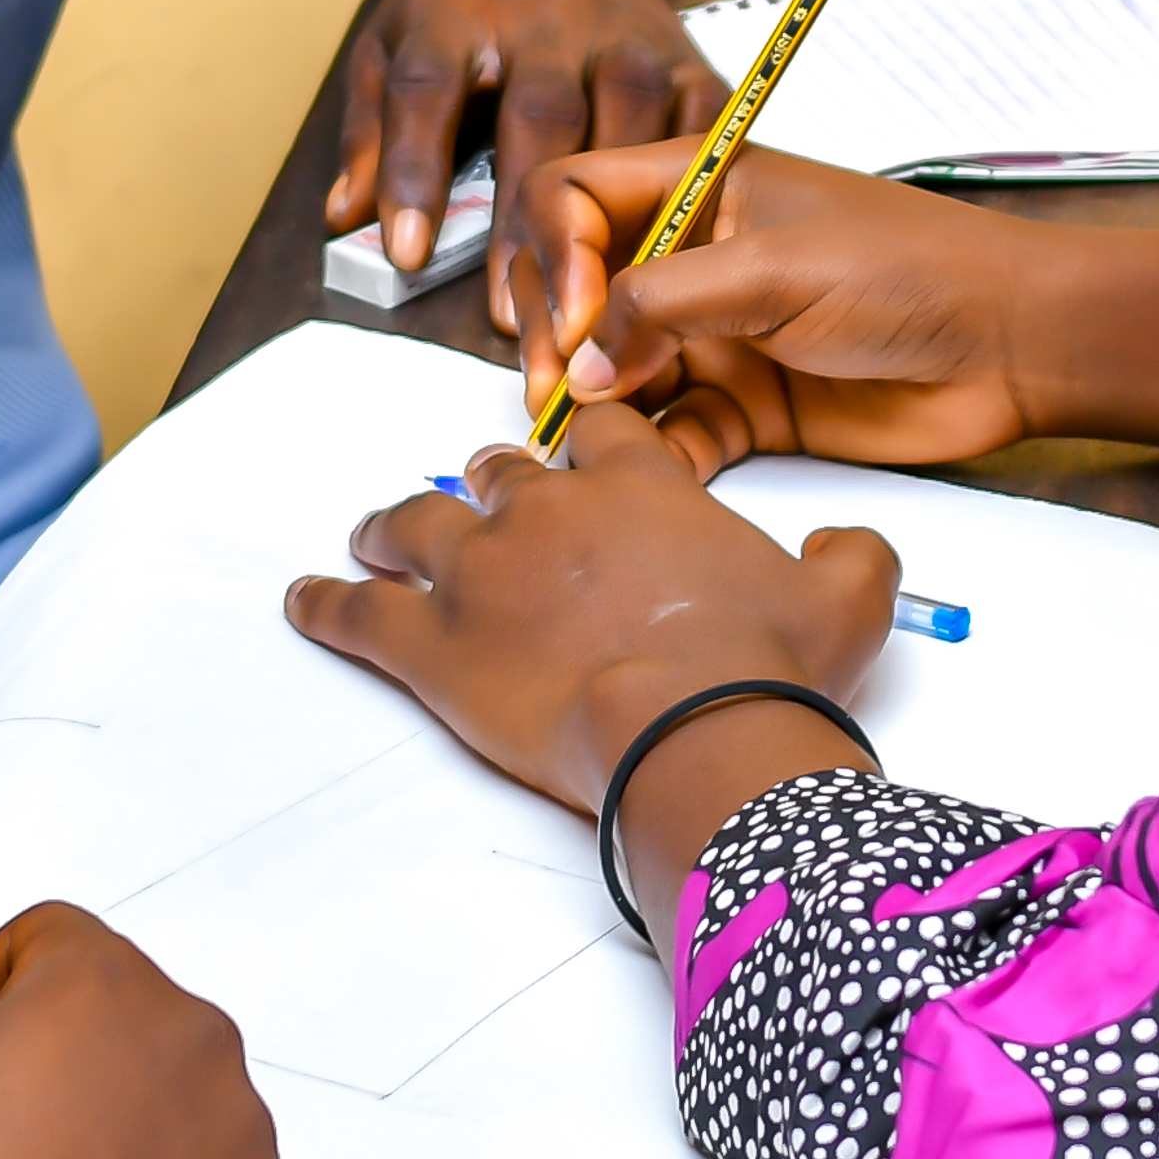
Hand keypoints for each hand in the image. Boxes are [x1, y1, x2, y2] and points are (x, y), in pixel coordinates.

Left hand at [284, 401, 893, 903]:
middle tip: (484, 507)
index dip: (586, 439)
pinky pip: (357, 612)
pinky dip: (326, 605)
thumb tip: (847, 547)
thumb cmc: (763, 664)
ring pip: (413, 524)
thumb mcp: (848, 599)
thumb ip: (851, 556)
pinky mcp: (428, 644)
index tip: (579, 454)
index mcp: (639, 484)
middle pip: (496, 470)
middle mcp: (548, 510)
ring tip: (373, 536)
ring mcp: (478, 571)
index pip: (599, 427)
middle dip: (488, 484)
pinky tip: (306, 601)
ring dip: (392, 528)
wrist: (692, 732)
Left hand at [323, 0, 721, 295]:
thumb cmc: (470, 1)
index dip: (415, 170)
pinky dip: (693, 188)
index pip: (429, 86)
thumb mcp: (393, 40)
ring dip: (619, 213)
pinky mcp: (686, 56)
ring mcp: (626, 34)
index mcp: (459, 13)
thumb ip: (371, 128)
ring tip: (593, 303)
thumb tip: (347, 217)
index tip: (409, 253)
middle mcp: (549, 16)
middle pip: (540, 112)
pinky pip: (701, 125)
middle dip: (529, 214)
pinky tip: (674, 255)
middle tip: (513, 309)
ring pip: (630, 117)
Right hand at [504, 138, 1057, 476]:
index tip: (582, 314)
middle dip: (553, 333)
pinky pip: (670, 432)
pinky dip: (650, 454)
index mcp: (700, 186)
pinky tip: (650, 469)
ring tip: (582, 438)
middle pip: (576, 286)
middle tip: (555, 388)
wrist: (1012, 346)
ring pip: (611, 368)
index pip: (576, 195)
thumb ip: (663, 305)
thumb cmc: (917, 271)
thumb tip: (578, 362)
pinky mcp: (746, 405)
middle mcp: (697, 256)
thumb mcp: (776, 268)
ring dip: (587, 404)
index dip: (557, 251)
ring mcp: (718, 333)